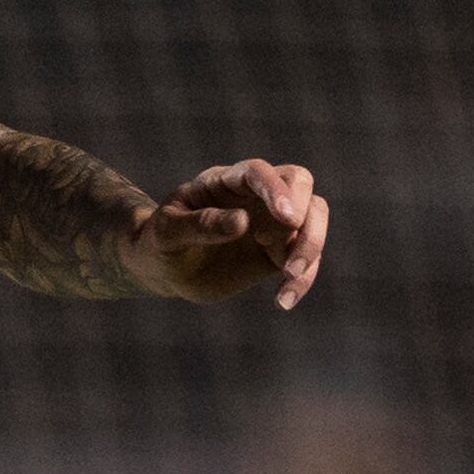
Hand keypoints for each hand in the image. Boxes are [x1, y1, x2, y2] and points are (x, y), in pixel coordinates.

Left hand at [130, 160, 327, 309]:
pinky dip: (303, 279)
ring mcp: (270, 221)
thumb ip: (202, 224)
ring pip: (312, 218)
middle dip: (304, 214)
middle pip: (299, 184)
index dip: (276, 190)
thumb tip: (242, 222)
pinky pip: (306, 258)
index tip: (287, 217)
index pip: (258, 172)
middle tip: (289, 248)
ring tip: (289, 277)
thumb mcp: (168, 232)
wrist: (165, 269)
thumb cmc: (160, 241)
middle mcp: (254, 195)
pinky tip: (283, 301)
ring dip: (311, 247)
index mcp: (225, 181)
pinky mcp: (277, 252)